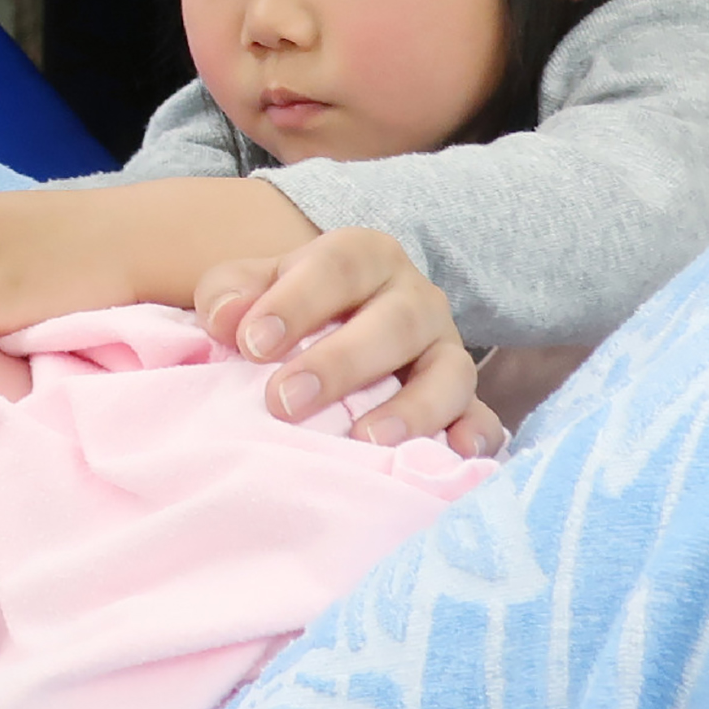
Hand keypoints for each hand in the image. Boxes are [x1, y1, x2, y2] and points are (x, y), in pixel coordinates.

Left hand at [195, 231, 504, 456]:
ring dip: (412, 408)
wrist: (333, 321)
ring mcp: (445, 347)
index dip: (296, 302)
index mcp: (362, 256)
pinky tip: (460, 452)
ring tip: (366, 441)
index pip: (337, 266)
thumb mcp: (250, 287)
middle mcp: (414, 297)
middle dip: (342, 363)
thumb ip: (230, 293)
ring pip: (449, 371)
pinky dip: (476, 433)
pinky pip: (481, 414)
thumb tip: (227, 320)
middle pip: (395, 321)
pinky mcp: (463, 396)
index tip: (252, 344)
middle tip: (285, 402)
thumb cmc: (285, 307)